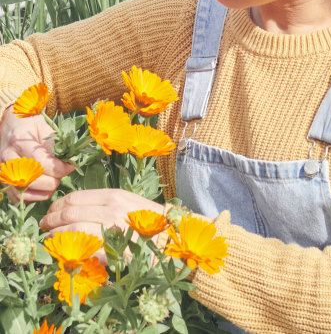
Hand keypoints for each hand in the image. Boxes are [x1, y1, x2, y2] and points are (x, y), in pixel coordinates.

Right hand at [0, 106, 73, 201]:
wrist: (9, 127)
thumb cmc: (30, 127)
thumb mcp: (45, 128)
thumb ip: (55, 145)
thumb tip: (69, 161)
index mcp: (18, 142)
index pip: (41, 163)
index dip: (59, 168)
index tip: (71, 166)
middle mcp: (7, 160)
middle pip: (35, 181)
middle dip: (54, 179)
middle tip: (61, 171)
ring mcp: (3, 174)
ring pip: (28, 193)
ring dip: (46, 189)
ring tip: (53, 177)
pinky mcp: (4, 183)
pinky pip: (21, 199)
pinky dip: (35, 195)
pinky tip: (43, 185)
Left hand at [39, 188, 164, 261]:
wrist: (169, 238)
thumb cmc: (148, 221)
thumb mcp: (127, 203)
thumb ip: (104, 205)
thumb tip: (75, 209)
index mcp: (114, 195)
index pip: (75, 197)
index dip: (57, 205)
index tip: (50, 212)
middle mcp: (111, 209)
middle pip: (69, 211)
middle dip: (51, 220)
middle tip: (44, 226)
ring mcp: (111, 228)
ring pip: (72, 228)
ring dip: (55, 235)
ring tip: (50, 239)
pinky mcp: (113, 248)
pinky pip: (83, 247)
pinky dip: (69, 248)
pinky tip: (64, 251)